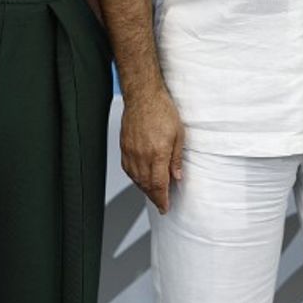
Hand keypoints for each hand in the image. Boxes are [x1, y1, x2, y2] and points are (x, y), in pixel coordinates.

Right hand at [121, 88, 183, 213]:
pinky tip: (140, 178)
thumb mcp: (179, 134)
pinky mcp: (124, 147)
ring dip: (144, 189)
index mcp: (157, 154)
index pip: (159, 185)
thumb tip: (177, 176)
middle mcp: (141, 156)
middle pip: (146, 185)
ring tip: (152, 193)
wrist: (143, 95)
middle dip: (154, 197)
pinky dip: (134, 178)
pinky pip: (127, 169)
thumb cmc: (162, 110)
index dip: (162, 199)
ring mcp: (130, 152)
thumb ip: (176, 158)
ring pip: (136, 179)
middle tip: (161, 203)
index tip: (165, 207)